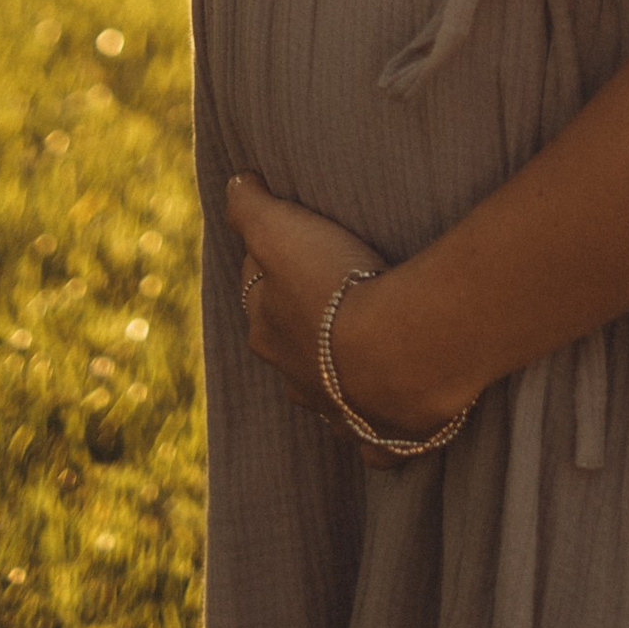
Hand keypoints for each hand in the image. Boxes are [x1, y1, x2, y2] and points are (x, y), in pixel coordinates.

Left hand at [222, 173, 461, 451]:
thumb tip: (232, 183)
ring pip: (327, 398)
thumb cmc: (335, 286)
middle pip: (290, 349)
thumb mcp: (280, 229)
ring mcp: (339, 414)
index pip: (257, 293)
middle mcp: (296, 380)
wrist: (395, 352)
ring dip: (337, 380)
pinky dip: (378, 434)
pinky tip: (388, 422)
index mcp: (267, 332)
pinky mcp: (383, 438)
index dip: (271, 268)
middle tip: (329, 300)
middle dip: (301, 329)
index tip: (289, 248)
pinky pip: (375, 444)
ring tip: (360, 355)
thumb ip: (249, 206)